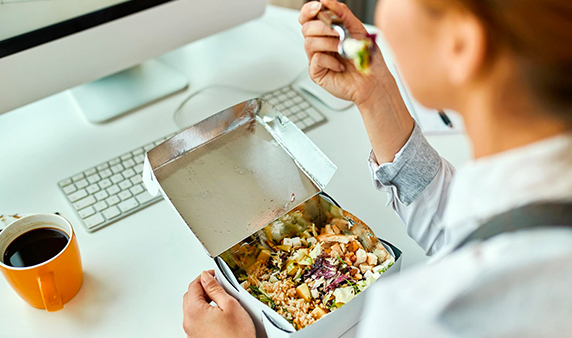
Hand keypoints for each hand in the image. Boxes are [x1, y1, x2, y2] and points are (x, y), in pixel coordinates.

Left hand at [183, 270, 254, 337]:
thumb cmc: (237, 336)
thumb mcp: (229, 304)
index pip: (193, 286)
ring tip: (219, 299)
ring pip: (192, 309)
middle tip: (216, 284)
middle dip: (201, 288)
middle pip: (190, 297)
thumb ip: (215, 288)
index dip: (204, 276)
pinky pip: (196, 320)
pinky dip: (203, 313)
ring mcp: (192, 332)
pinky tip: (217, 313)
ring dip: (202, 300)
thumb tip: (206, 277)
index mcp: (195, 311)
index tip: (213, 274)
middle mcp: (189, 322)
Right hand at [301, 0, 414, 162]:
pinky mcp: (317, 73)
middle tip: (339, 32)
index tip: (318, 7)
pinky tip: (341, 65)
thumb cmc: (367, 59)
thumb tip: (327, 2)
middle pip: (306, 28)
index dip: (309, 10)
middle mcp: (319, 44)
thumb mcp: (358, 29)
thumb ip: (343, 13)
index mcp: (326, 32)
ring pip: (309, 43)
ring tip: (343, 49)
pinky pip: (316, 60)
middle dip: (323, 27)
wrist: (374, 81)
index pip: (308, 17)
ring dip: (329, 43)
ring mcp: (316, 59)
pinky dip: (331, 60)